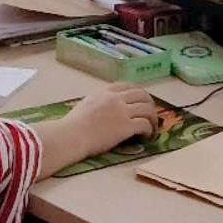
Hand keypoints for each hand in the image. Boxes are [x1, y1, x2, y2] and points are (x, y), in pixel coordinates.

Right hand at [33, 82, 154, 179]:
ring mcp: (121, 112)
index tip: (141, 100)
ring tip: (152, 128)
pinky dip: (149, 130)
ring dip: (153, 118)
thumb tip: (103, 109)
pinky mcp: (125, 127)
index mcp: (104, 93)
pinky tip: (146, 136)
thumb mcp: (84, 105)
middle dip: (150, 104)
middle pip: (142, 95)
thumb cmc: (71, 126)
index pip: (127, 85)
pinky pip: (144, 124)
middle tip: (151, 115)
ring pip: (147, 109)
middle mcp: (115, 99)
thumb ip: (97, 103)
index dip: (137, 93)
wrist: (69, 136)